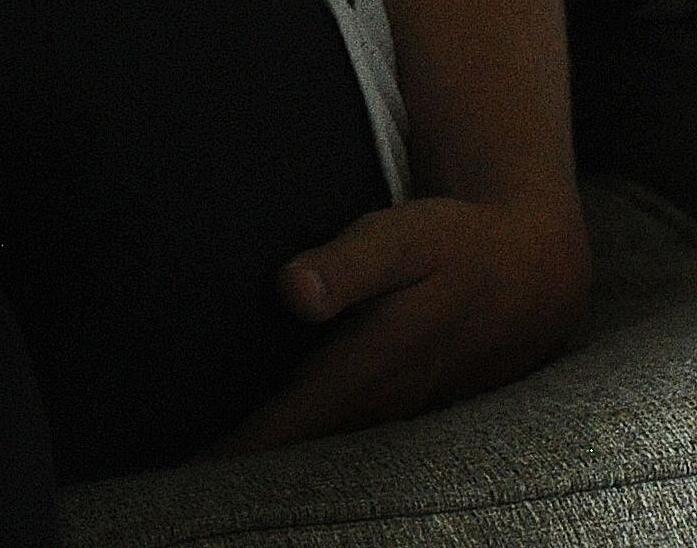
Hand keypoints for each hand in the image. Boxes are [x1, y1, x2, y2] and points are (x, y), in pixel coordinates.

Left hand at [221, 187, 589, 452]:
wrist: (538, 268)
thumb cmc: (456, 244)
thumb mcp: (400, 240)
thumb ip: (345, 267)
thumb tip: (292, 290)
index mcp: (369, 370)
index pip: (290, 426)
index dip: (241, 452)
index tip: (188, 471)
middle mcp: (385, 402)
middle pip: (305, 452)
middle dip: (248, 469)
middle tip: (183, 480)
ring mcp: (403, 409)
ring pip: (332, 450)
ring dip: (280, 464)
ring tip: (215, 473)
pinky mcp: (413, 403)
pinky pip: (355, 438)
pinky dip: (316, 446)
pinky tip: (282, 447)